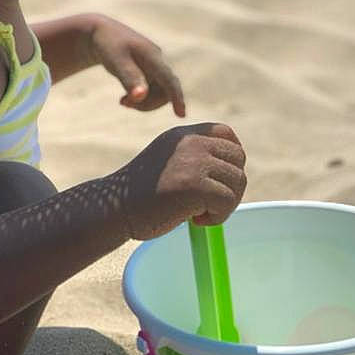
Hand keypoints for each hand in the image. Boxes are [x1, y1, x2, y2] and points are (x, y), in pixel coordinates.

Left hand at [88, 16, 185, 116]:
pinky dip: (141, 98)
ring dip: (144, 102)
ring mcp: (154, 65)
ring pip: (159, 93)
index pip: (169, 79)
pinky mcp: (149, 70)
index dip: (176, 97)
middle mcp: (157, 60)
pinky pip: (152, 90)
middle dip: (149, 103)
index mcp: (152, 55)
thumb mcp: (115, 61)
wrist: (100, 32)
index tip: (181, 115)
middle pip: (166, 90)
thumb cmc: (107, 45)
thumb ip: (129, 77)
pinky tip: (125, 99)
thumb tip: (141, 96)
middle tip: (124, 103)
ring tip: (123, 102)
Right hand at [116, 122, 246, 239]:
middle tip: (210, 203)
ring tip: (199, 213)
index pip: (225, 133)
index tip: (222, 177)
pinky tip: (195, 220)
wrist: (115, 208)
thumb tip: (233, 169)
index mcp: (183, 134)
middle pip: (238, 158)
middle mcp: (190, 142)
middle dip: (232, 184)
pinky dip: (218, 217)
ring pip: (238, 181)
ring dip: (225, 204)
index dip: (232, 155)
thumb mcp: (168, 160)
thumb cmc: (142, 193)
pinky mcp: (195, 186)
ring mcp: (193, 162)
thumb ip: (194, 155)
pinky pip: (227, 201)